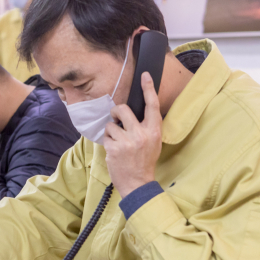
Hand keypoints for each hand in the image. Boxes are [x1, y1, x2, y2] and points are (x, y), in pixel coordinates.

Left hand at [103, 72, 162, 197]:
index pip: (152, 106)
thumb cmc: (144, 161)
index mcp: (154, 131)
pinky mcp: (114, 148)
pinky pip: (105, 137)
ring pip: (111, 124)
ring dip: (111, 132)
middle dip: (116, 112)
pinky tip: (114, 152)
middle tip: (116, 119)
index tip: (144, 75)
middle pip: (122, 109)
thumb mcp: (153, 142)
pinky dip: (107, 143)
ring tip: (118, 143)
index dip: (148, 89)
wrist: (137, 183)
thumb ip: (146, 127)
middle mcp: (141, 134)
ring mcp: (127, 141)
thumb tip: (134, 112)